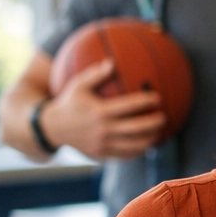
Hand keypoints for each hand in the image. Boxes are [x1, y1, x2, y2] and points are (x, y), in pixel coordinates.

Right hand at [39, 59, 164, 158]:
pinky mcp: (101, 154)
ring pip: (133, 145)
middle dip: (153, 123)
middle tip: (164, 117)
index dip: (145, 102)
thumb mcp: (78, 85)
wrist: (51, 128)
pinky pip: (124, 155)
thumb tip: (112, 61)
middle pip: (136, 128)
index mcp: (99, 111)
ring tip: (159, 133)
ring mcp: (102, 144)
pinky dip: (138, 151)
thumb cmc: (68, 103)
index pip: (128, 106)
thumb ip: (95, 74)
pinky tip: (146, 145)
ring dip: (149, 140)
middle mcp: (102, 129)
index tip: (157, 97)